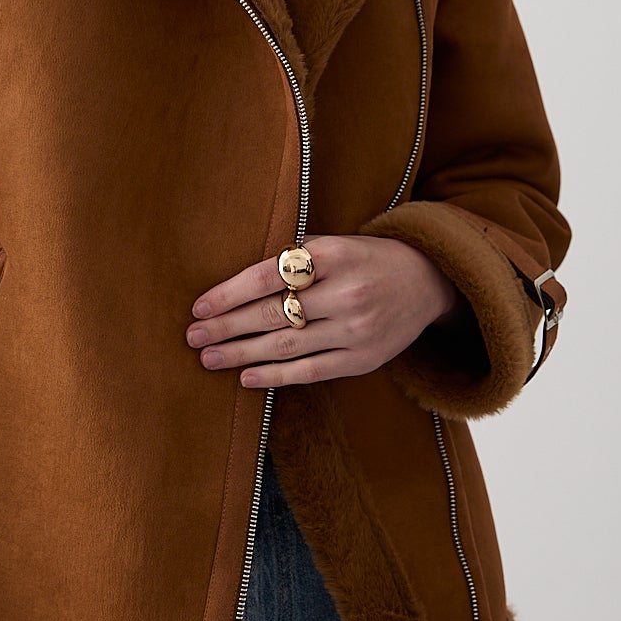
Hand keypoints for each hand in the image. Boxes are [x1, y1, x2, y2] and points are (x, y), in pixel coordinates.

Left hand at [185, 233, 466, 389]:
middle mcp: (347, 293)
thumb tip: (230, 284)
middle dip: (227, 327)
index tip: (198, 307)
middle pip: (273, 314)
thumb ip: (292, 259)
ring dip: (241, 353)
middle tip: (193, 336)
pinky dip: (275, 376)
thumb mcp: (334, 244)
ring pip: (287, 345)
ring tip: (208, 358)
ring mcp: (357, 330)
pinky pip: (310, 371)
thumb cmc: (365, 259)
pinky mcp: (363, 359)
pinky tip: (245, 377)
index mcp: (335, 255)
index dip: (229, 293)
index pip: (269, 276)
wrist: (427, 282)